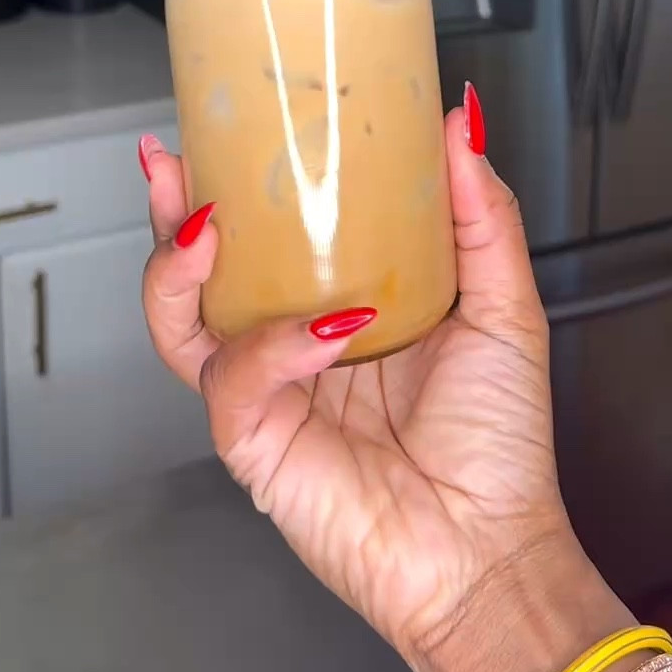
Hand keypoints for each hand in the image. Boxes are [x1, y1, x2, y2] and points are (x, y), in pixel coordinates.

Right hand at [141, 102, 627, 671]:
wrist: (491, 551)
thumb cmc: (498, 446)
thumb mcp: (501, 306)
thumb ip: (481, 213)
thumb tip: (461, 121)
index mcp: (337, 308)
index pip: (265, 235)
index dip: (232, 182)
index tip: (220, 124)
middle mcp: (288, 347)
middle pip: (198, 273)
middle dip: (170, 213)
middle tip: (170, 165)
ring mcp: (265, 396)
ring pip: (180, 324)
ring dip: (180, 269)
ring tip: (208, 228)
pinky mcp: (254, 445)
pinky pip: (233, 380)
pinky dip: (273, 347)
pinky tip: (326, 332)